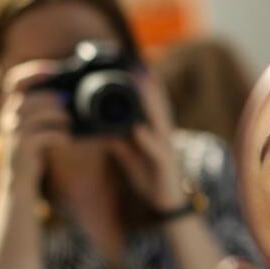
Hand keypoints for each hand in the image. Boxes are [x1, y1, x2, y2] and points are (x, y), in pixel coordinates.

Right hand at [0, 61, 69, 192]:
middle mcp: (8, 117)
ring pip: (36, 115)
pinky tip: (67, 140)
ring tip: (69, 122)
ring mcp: (13, 133)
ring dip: (58, 116)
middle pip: (29, 97)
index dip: (33, 72)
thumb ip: (44, 111)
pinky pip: (43, 136)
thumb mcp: (34, 127)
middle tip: (67, 104)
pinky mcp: (22, 149)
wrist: (18, 181)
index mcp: (10, 107)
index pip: (14, 81)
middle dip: (52, 98)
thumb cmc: (32, 151)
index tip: (53, 70)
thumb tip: (68, 97)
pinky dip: (60, 135)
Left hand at [106, 71, 186, 211]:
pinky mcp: (164, 165)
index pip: (150, 106)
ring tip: (140, 84)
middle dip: (148, 85)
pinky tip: (137, 129)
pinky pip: (155, 150)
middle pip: (157, 107)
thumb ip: (119, 142)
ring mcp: (166, 150)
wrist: (167, 204)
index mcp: (155, 133)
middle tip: (137, 64)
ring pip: (159, 122)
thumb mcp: (130, 157)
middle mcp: (163, 137)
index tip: (134, 65)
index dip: (144, 86)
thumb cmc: (150, 178)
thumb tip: (102, 130)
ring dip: (150, 103)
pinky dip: (147, 139)